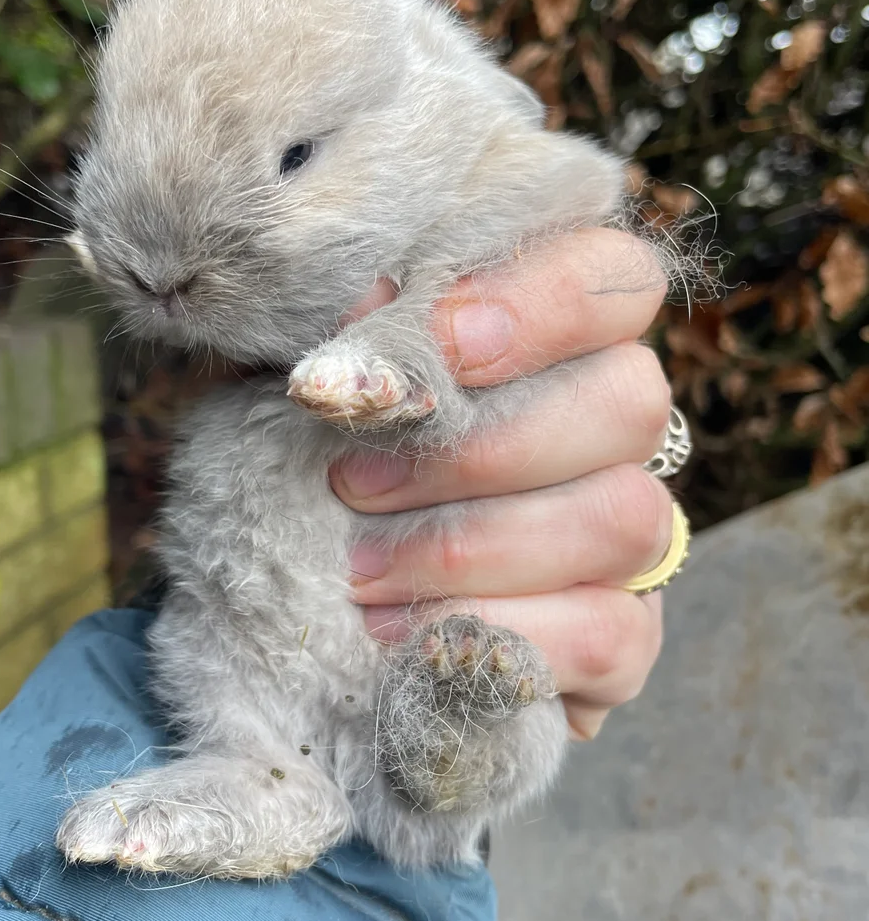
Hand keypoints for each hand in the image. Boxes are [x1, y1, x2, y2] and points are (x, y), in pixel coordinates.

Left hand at [332, 227, 672, 741]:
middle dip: (480, 448)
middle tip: (352, 484)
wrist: (287, 611)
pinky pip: (607, 634)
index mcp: (555, 338)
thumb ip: (347, 347)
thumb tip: (367, 337)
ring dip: (473, 547)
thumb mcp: (307, 393)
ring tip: (360, 571)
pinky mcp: (624, 643)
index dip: (540, 302)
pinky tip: (406, 641)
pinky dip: (497, 635)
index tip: (438, 344)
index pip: (612, 277)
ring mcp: (633, 541)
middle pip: (630, 400)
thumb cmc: (305, 473)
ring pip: (623, 518)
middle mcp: (613, 430)